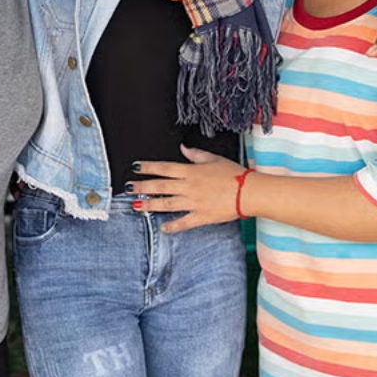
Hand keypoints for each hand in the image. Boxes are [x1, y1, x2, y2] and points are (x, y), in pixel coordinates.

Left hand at [129, 146, 244, 232]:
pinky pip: (183, 222)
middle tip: (128, 188)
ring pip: (167, 204)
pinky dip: (173, 226)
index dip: (148, 167)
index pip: (164, 168)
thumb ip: (196, 155)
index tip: (136, 168)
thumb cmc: (234, 174)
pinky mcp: (201, 216)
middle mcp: (189, 187)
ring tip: (136, 206)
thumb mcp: (214, 159)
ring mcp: (194, 203)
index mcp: (191, 171)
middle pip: (160, 186)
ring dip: (150, 205)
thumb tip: (183, 148)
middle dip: (142, 187)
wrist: (249, 192)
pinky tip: (163, 227)